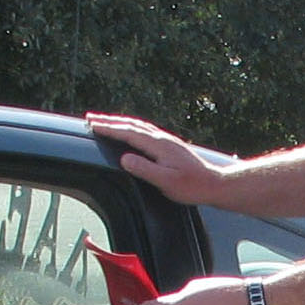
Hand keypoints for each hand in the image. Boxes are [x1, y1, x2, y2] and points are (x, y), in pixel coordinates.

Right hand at [85, 112, 234, 206]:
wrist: (214, 183)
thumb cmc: (191, 186)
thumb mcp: (166, 181)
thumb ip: (145, 169)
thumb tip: (124, 159)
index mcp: (158, 145)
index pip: (128, 132)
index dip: (109, 128)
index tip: (92, 125)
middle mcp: (162, 138)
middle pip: (132, 124)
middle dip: (110, 121)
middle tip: (90, 118)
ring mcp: (166, 140)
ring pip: (139, 125)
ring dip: (120, 122)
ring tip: (105, 122)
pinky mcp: (170, 145)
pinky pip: (145, 130)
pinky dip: (131, 127)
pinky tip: (130, 131)